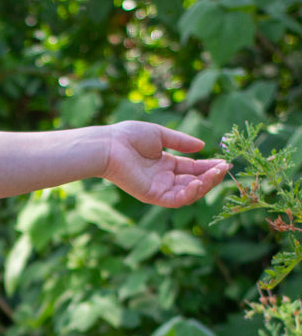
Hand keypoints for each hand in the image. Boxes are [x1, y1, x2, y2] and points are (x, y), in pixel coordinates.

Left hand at [101, 121, 228, 207]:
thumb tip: (202, 146)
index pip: (192, 169)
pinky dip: (188, 194)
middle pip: (193, 183)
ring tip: (215, 174)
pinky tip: (198, 183)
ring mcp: (157, 188)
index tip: (225, 162)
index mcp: (165, 164)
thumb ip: (181, 142)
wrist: (109, 145)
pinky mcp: (150, 195)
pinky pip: (174, 200)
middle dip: (211, 177)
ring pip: (187, 194)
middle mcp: (162, 178)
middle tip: (224, 168)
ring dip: (204, 185)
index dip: (209, 167)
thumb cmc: (129, 137)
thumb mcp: (160, 135)